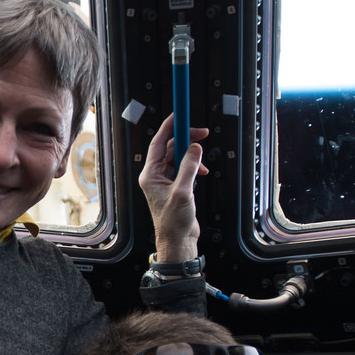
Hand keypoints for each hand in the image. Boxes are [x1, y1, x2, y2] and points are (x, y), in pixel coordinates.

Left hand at [138, 115, 208, 264]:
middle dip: (186, 139)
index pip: (158, 143)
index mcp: (151, 174)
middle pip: (170, 147)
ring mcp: (166, 181)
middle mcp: (156, 175)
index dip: (169, 126)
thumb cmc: (173, 222)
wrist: (178, 239)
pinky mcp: (176, 186)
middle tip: (201, 133)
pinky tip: (202, 171)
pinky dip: (195, 166)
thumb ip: (189, 167)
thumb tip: (195, 147)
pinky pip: (184, 167)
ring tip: (203, 159)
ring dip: (192, 155)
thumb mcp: (182, 192)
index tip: (179, 115)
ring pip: (179, 157)